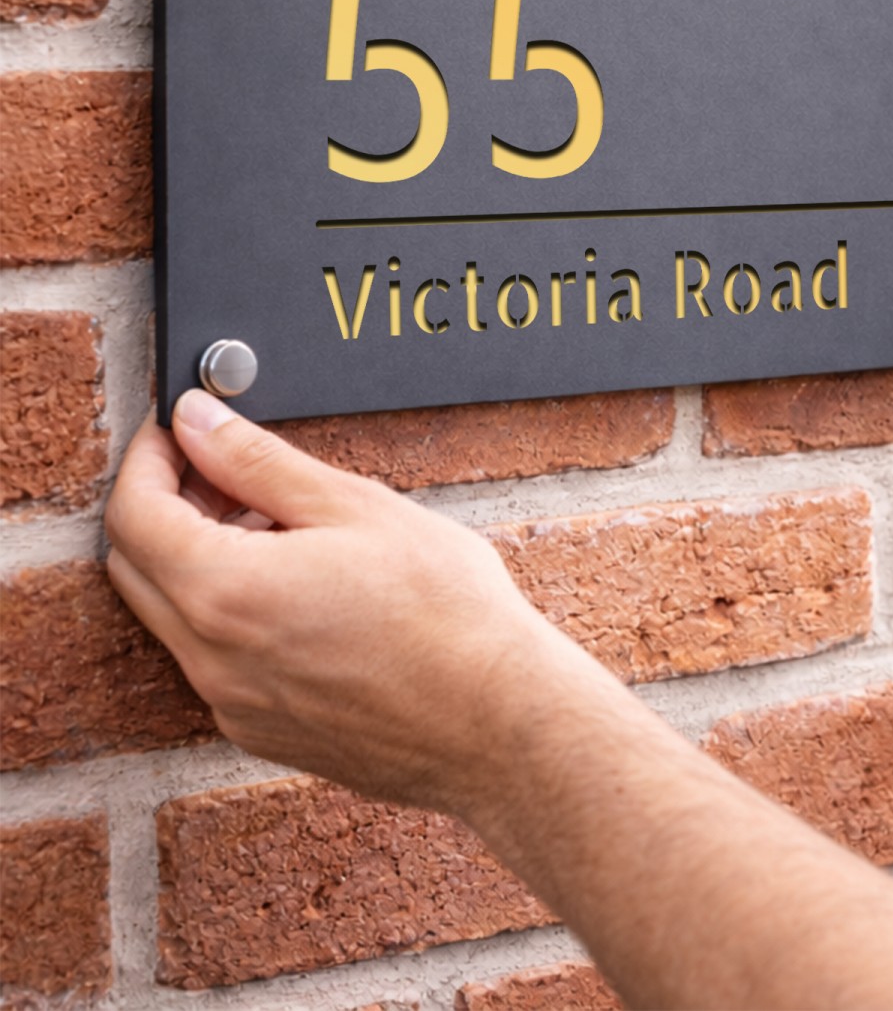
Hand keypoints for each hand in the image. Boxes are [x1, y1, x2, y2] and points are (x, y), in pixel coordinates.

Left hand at [104, 391, 549, 815]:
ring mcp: (232, 704)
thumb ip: (260, 462)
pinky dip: (231, 609)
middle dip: (165, 506)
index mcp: (225, 592)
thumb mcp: (357, 508)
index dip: (147, 458)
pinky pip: (214, 659)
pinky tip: (305, 587)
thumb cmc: (448, 615)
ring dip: (200, 558)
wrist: (497, 723)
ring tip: (285, 526)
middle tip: (228, 470)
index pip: (133, 513)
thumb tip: (199, 421)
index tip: (178, 429)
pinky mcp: (260, 731)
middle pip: (137, 566)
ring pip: (175, 615)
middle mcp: (211, 659)